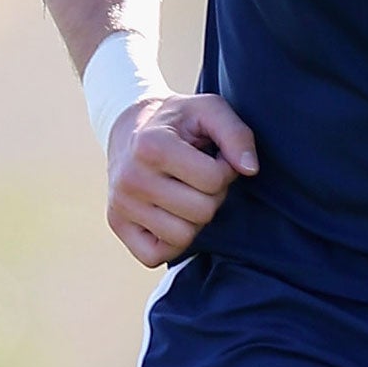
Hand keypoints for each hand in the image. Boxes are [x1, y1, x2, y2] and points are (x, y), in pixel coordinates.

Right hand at [105, 93, 257, 267]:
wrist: (131, 128)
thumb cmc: (179, 121)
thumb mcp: (210, 110)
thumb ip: (236, 135)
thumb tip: (250, 170)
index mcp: (151, 146)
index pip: (214, 180)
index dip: (226, 169)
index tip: (215, 158)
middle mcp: (131, 178)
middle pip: (202, 211)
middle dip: (213, 195)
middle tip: (203, 177)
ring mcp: (120, 205)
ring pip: (182, 237)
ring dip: (196, 218)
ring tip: (188, 193)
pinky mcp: (117, 225)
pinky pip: (155, 256)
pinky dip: (173, 242)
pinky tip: (174, 214)